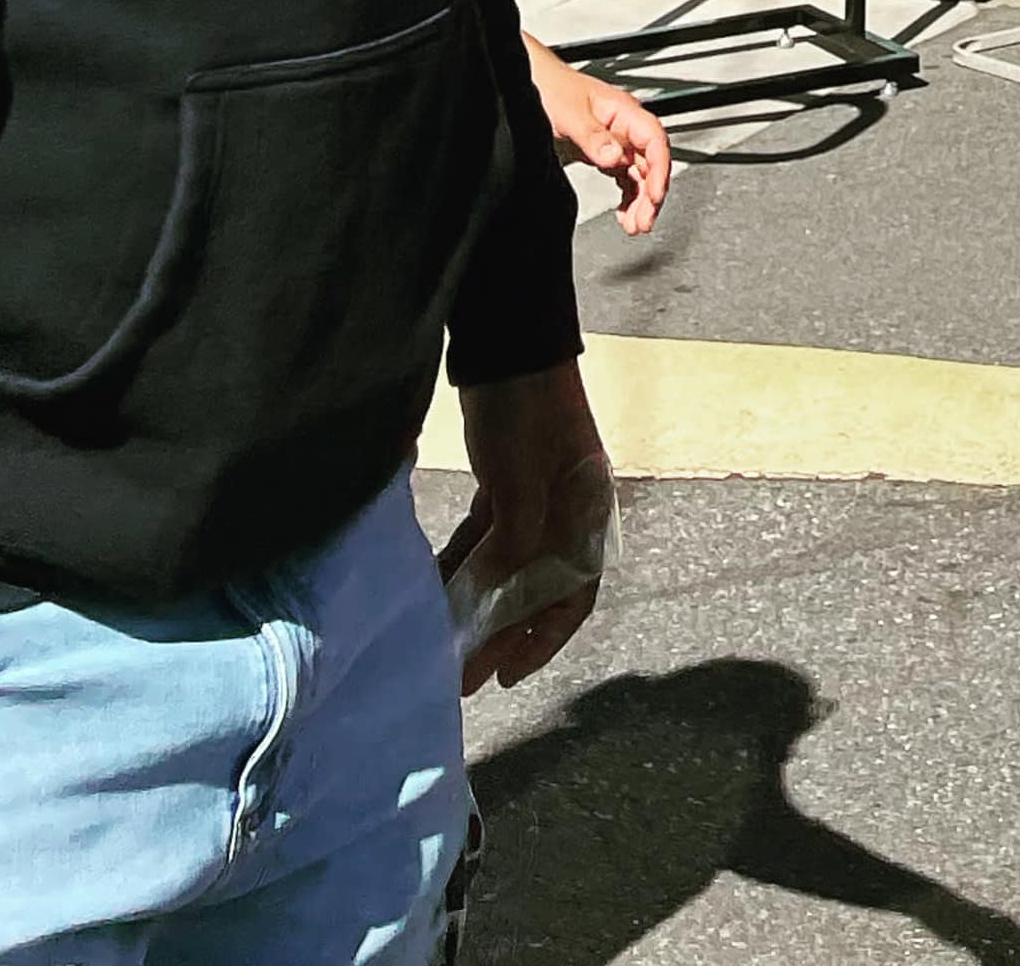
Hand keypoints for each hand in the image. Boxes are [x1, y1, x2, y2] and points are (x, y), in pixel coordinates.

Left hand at [445, 359, 610, 693]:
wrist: (509, 344)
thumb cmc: (526, 415)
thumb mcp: (522, 484)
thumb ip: (511, 547)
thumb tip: (487, 602)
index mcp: (586, 513)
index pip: (575, 595)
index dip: (543, 641)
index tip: (505, 675)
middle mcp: (566, 511)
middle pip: (536, 586)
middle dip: (501, 631)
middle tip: (461, 670)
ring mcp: (536, 495)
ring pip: (507, 565)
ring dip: (477, 599)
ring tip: (442, 637)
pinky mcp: (506, 481)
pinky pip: (486, 538)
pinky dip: (463, 563)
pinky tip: (433, 585)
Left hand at [524, 35, 671, 235]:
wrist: (533, 82)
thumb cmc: (551, 88)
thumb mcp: (570, 114)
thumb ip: (593, 136)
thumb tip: (615, 157)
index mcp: (623, 112)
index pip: (654, 141)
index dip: (659, 170)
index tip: (655, 196)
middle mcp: (624, 126)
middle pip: (651, 162)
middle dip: (651, 195)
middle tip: (643, 222)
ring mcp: (615, 139)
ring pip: (640, 173)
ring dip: (641, 200)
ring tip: (636, 225)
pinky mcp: (603, 151)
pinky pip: (625, 176)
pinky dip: (629, 197)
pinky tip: (624, 212)